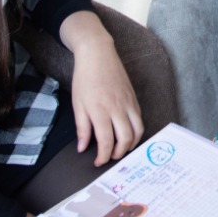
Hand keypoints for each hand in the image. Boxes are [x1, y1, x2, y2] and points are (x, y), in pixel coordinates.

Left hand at [62, 12, 143, 165]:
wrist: (97, 54)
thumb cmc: (84, 78)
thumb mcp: (77, 104)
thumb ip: (82, 128)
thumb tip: (83, 148)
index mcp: (100, 110)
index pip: (106, 141)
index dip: (103, 156)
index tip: (98, 162)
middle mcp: (117, 108)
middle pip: (125, 139)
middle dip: (119, 153)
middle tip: (110, 157)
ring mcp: (128, 103)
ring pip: (137, 130)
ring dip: (131, 144)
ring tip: (121, 149)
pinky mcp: (134, 98)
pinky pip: (140, 119)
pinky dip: (136, 131)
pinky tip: (128, 134)